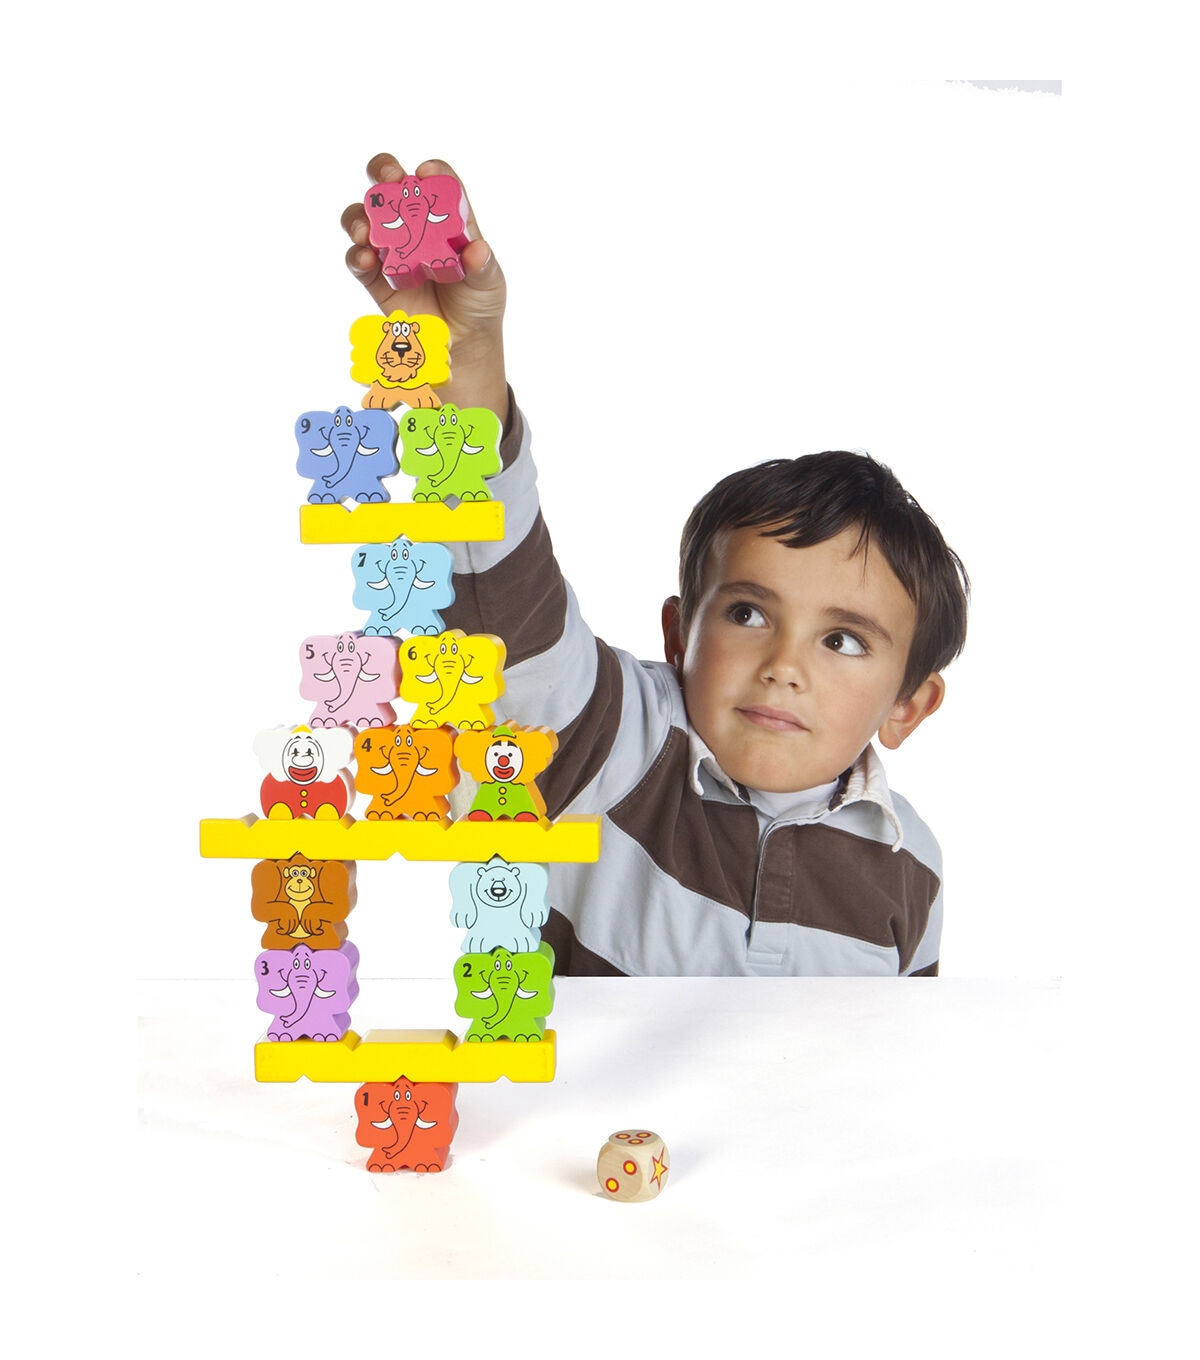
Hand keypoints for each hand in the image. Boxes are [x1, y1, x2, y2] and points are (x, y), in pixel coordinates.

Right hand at [342, 155, 507, 424]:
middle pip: (391, 185)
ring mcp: (390, 248)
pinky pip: (357, 259)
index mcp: (444, 216)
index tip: (426, 173)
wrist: (462, 343)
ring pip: (365, 217)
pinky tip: (366, 259)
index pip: (436, 183)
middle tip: (387, 178)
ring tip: (366, 230)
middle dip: (384, 172)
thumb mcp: (489, 282)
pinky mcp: (374, 276)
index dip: (431, 172)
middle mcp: (413, 224)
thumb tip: (477, 250)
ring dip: (361, 216)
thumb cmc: (478, 302)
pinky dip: (357, 255)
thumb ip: (483, 265)